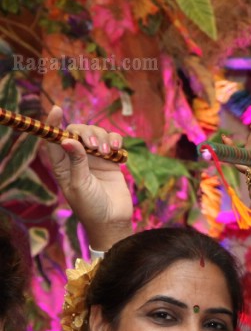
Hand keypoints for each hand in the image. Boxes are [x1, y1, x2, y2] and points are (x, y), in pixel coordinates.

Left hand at [38, 106, 131, 244]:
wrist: (113, 220)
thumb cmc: (90, 207)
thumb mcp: (80, 185)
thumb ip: (76, 162)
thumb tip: (67, 140)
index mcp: (62, 164)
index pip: (54, 139)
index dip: (54, 123)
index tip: (57, 110)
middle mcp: (77, 158)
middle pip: (77, 132)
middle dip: (86, 134)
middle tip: (94, 146)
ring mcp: (95, 158)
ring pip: (96, 134)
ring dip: (102, 138)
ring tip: (107, 152)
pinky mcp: (112, 161)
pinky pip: (112, 142)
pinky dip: (115, 141)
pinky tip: (117, 149)